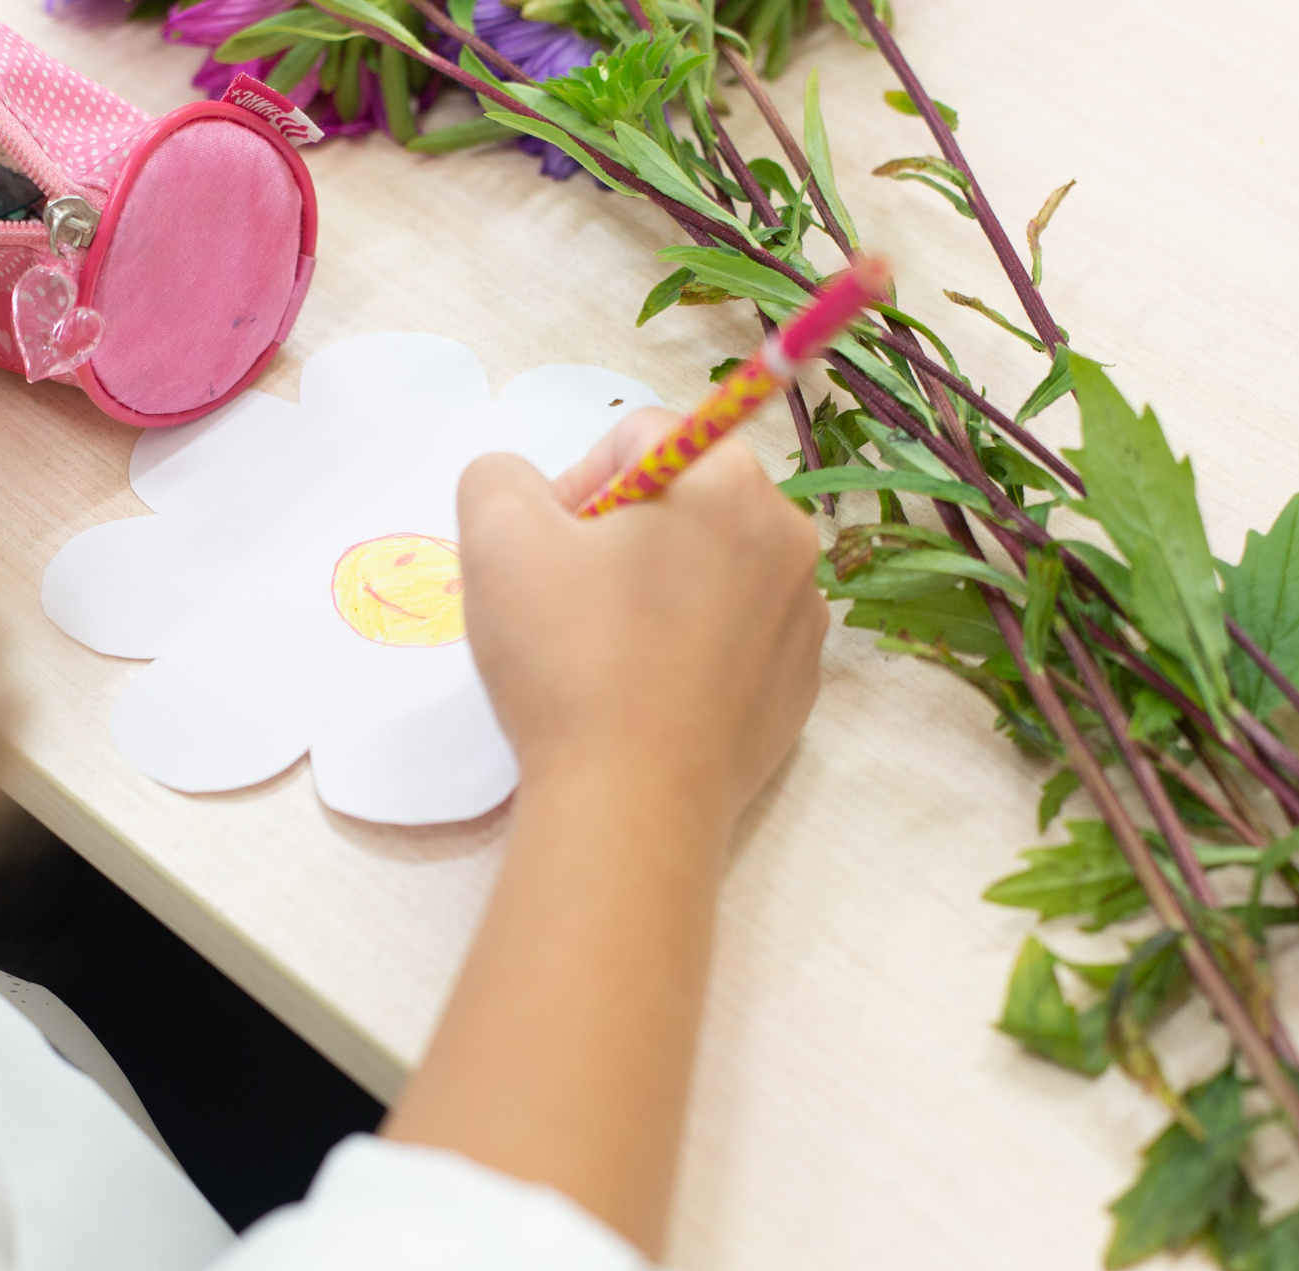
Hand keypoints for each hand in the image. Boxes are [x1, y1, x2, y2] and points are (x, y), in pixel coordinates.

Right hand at [456, 409, 826, 839]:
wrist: (631, 803)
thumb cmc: (568, 662)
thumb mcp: (496, 535)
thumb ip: (498, 475)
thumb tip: (526, 488)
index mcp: (726, 479)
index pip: (636, 439)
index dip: (573, 486)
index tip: (546, 553)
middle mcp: (787, 535)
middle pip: (683, 502)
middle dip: (621, 538)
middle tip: (570, 602)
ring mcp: (803, 616)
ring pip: (711, 570)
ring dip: (657, 592)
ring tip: (607, 654)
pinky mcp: (799, 685)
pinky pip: (736, 638)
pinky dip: (691, 650)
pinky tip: (647, 694)